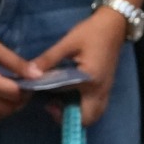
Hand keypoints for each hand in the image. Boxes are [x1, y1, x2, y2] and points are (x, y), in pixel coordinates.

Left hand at [32, 9, 126, 126]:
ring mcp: (106, 90)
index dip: (54, 105)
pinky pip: (97, 107)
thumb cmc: (92, 32)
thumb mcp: (68, 43)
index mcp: (90, 80)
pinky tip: (73, 96)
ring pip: (95, 116)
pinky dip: (85, 109)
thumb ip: (48, 59)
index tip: (43, 98)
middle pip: (87, 119)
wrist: (115, 24)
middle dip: (69, 119)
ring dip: (78, 115)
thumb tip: (29, 73)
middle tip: (55, 106)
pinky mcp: (107, 87)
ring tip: (63, 102)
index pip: (68, 101)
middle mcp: (100, 90)